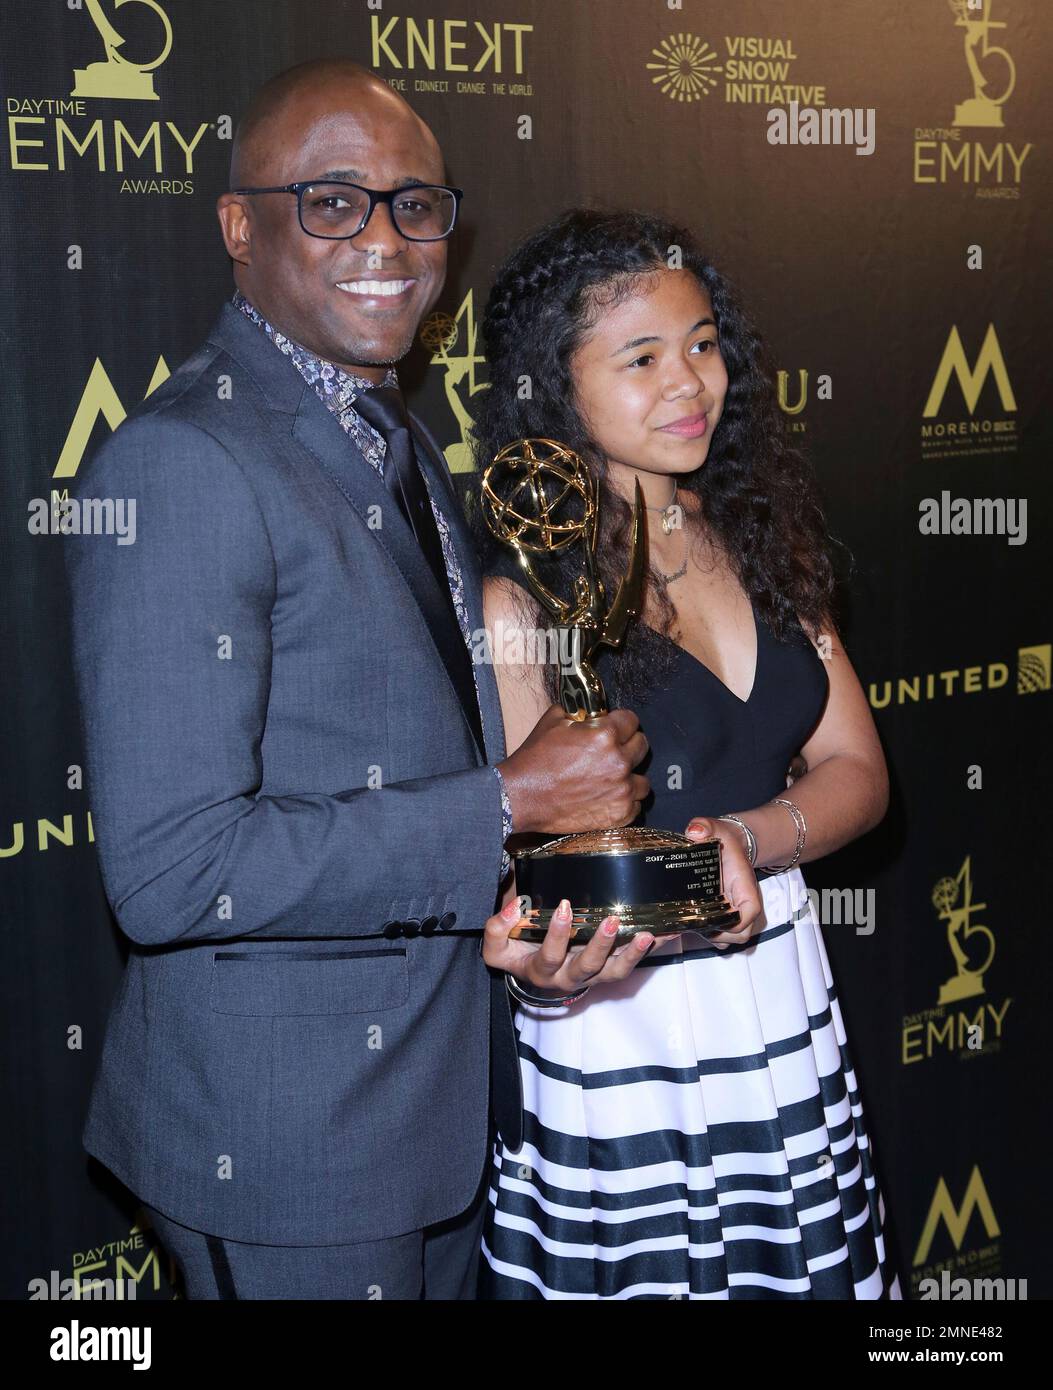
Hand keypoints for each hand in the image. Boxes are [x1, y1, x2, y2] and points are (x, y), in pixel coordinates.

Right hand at [483, 897, 654, 994]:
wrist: (532, 972)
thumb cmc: (516, 953)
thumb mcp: (498, 947)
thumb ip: (497, 929)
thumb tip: (514, 907)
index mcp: (542, 971)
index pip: (549, 956)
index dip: (557, 935)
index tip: (563, 906)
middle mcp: (569, 978)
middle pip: (587, 968)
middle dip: (600, 946)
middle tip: (610, 921)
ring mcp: (593, 975)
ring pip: (615, 972)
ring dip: (632, 954)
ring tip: (646, 935)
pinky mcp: (609, 969)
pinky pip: (631, 963)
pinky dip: (649, 950)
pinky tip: (667, 933)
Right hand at [497, 704, 649, 835]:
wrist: (521, 796)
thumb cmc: (535, 760)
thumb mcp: (553, 721)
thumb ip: (578, 712)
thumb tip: (590, 711)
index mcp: (605, 735)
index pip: (632, 720)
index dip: (621, 722)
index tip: (615, 727)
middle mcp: (618, 762)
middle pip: (642, 746)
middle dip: (628, 745)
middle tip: (612, 751)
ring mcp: (621, 790)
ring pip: (643, 780)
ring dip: (630, 777)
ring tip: (612, 778)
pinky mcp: (618, 814)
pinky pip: (636, 805)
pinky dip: (625, 802)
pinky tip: (609, 797)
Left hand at [684, 816, 763, 948]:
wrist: (728, 843)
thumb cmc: (722, 838)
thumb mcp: (714, 827)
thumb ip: (704, 826)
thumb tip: (695, 832)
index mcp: (744, 886)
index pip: (750, 911)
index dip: (734, 921)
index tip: (711, 918)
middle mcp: (744, 903)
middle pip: (742, 933)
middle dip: (720, 933)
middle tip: (695, 923)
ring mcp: (736, 911)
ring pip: (733, 938)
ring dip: (714, 936)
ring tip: (692, 924)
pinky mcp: (726, 915)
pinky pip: (724, 934)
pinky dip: (711, 934)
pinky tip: (693, 922)